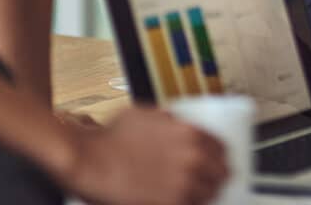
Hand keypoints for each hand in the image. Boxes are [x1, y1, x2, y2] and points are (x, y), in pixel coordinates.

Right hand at [57, 106, 228, 204]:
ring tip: (192, 193)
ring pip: (209, 193)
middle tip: (208, 181)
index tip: (216, 161)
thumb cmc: (110, 137)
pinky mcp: (169, 203)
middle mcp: (192, 158)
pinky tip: (179, 201)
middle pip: (221, 173)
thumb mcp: (148, 115)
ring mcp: (182, 183)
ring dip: (202, 193)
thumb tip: (179, 125)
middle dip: (214, 176)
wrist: (88, 159)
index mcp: (191, 134)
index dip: (220, 156)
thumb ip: (171, 121)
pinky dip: (188, 204)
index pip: (222, 148)